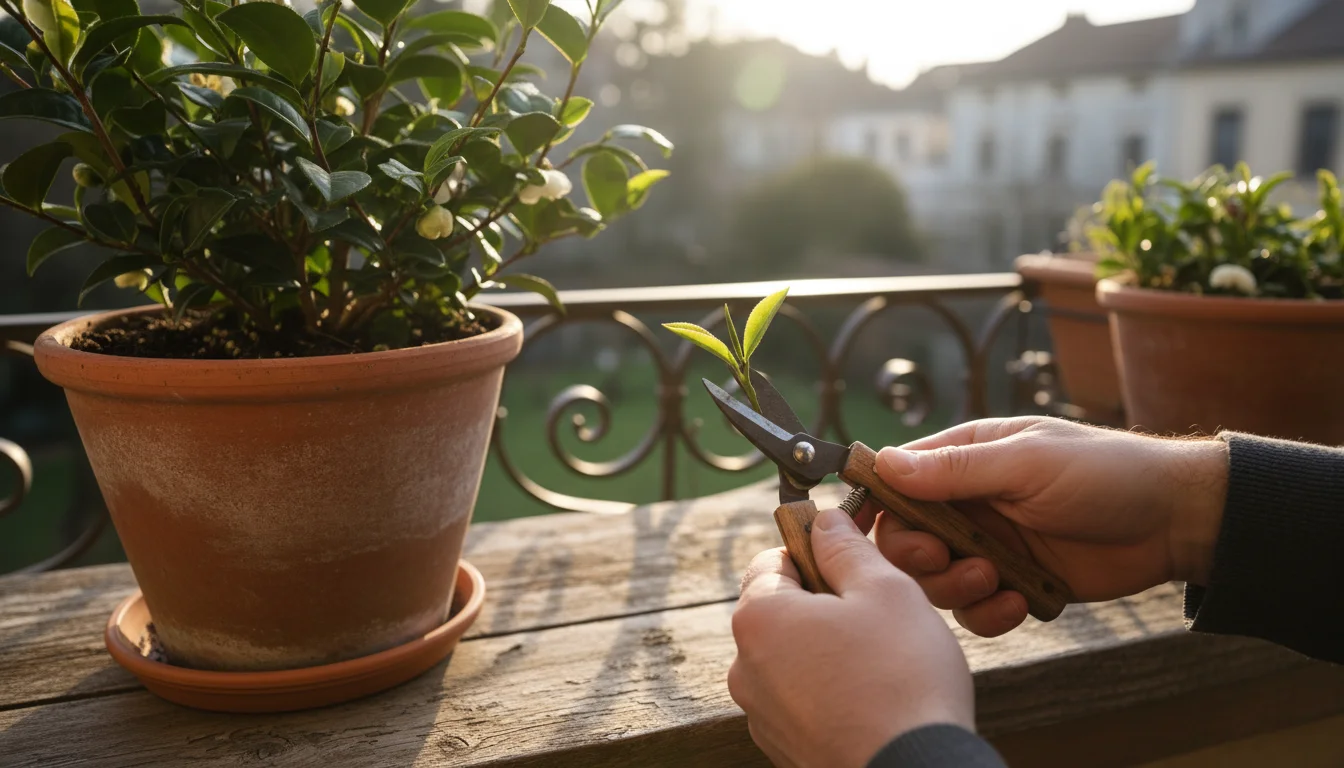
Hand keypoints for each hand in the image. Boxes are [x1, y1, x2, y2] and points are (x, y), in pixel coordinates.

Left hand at [729, 508, 972, 767]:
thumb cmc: (902, 679)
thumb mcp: (885, 589)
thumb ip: (847, 547)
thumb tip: (826, 521)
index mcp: (758, 619)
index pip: (771, 559)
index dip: (814, 548)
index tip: (851, 553)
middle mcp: (745, 668)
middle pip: (780, 609)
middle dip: (825, 601)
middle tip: (877, 610)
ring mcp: (762, 714)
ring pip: (793, 656)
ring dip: (829, 647)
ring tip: (881, 658)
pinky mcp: (785, 746)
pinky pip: (802, 699)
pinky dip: (831, 689)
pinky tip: (873, 694)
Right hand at [868, 416, 1228, 637]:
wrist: (1174, 522)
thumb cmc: (1106, 472)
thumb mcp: (1028, 462)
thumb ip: (956, 468)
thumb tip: (886, 464)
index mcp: (964, 458)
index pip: (896, 480)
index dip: (874, 505)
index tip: (859, 529)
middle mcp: (968, 503)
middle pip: (905, 538)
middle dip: (917, 555)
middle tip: (944, 557)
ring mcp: (988, 546)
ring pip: (935, 580)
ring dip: (955, 586)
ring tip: (995, 579)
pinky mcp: (1012, 584)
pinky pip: (975, 611)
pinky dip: (988, 613)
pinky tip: (1019, 602)